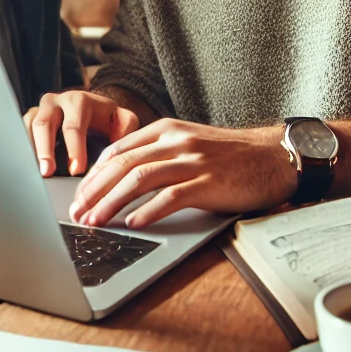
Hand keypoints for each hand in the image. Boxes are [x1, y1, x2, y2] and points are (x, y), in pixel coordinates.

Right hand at [24, 90, 139, 177]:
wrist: (90, 109)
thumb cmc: (106, 119)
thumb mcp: (122, 119)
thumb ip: (126, 126)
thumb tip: (117, 140)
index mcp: (79, 101)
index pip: (73, 125)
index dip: (74, 148)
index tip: (76, 170)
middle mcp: (56, 101)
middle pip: (44, 123)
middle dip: (45, 149)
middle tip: (47, 173)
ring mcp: (40, 109)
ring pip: (29, 126)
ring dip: (30, 150)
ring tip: (34, 173)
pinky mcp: (29, 119)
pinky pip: (20, 132)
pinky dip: (23, 149)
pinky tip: (27, 168)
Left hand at [69, 119, 295, 228]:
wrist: (272, 156)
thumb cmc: (229, 155)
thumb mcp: (188, 143)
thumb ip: (158, 153)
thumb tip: (122, 176)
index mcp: (166, 129)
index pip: (118, 149)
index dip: (94, 173)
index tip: (80, 194)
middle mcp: (175, 140)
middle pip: (122, 164)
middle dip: (95, 190)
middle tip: (78, 211)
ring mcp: (192, 160)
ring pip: (140, 178)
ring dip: (112, 202)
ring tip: (96, 220)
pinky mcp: (208, 182)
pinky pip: (171, 197)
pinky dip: (148, 211)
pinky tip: (134, 223)